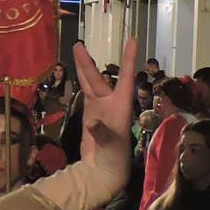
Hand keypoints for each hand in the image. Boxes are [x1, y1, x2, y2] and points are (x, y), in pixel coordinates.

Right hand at [70, 38, 137, 200]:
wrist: (104, 170)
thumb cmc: (115, 157)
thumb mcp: (111, 145)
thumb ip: (101, 132)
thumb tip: (92, 123)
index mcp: (122, 105)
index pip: (126, 76)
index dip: (129, 58)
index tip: (134, 40)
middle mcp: (111, 102)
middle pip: (99, 77)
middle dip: (89, 62)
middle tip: (78, 44)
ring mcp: (100, 107)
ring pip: (90, 82)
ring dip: (83, 67)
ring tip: (76, 48)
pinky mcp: (91, 112)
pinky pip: (85, 91)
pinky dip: (81, 80)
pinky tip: (77, 70)